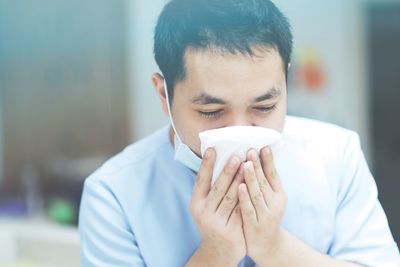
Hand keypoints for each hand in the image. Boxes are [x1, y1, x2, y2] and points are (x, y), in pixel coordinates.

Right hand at [188, 148, 245, 266]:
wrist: (218, 252)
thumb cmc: (213, 222)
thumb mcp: (204, 207)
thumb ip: (209, 189)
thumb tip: (217, 162)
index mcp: (196, 204)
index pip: (200, 181)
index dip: (206, 165)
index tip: (212, 149)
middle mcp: (204, 212)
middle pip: (218, 188)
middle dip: (228, 171)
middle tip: (237, 155)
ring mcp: (217, 222)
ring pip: (231, 198)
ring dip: (240, 180)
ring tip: (248, 166)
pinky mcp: (231, 231)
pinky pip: (241, 210)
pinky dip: (247, 197)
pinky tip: (254, 185)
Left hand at [238, 147, 287, 265]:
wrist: (268, 245)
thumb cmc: (265, 215)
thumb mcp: (270, 198)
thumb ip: (264, 181)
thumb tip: (257, 157)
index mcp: (279, 195)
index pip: (274, 175)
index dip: (268, 161)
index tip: (263, 146)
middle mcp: (275, 204)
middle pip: (265, 182)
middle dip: (257, 165)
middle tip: (250, 150)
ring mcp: (265, 215)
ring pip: (257, 194)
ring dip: (251, 178)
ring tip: (245, 164)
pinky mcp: (255, 225)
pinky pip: (248, 209)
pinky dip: (244, 198)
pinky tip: (239, 187)